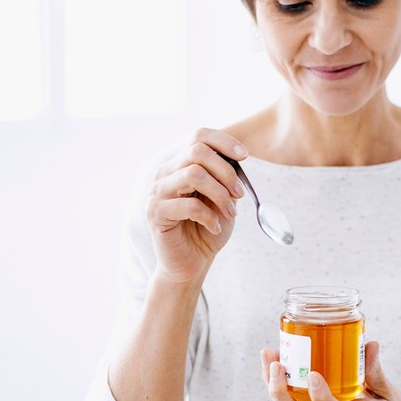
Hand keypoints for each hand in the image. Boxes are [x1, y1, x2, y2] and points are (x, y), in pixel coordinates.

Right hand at [147, 128, 247, 286]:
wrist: (192, 263)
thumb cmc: (208, 229)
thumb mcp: (223, 198)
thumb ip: (225, 176)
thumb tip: (237, 157)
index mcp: (180, 165)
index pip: (198, 137)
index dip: (224, 142)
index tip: (245, 156)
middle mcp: (165, 174)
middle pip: (197, 151)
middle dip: (226, 172)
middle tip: (239, 194)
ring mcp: (157, 192)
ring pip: (194, 174)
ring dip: (220, 194)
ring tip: (231, 213)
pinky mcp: (156, 213)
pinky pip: (189, 205)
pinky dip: (210, 216)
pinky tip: (215, 227)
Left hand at [260, 341, 400, 400]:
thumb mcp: (389, 393)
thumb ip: (375, 371)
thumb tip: (369, 345)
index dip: (320, 397)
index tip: (312, 374)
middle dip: (280, 392)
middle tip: (275, 362)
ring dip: (275, 388)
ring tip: (270, 357)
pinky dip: (283, 390)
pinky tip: (279, 367)